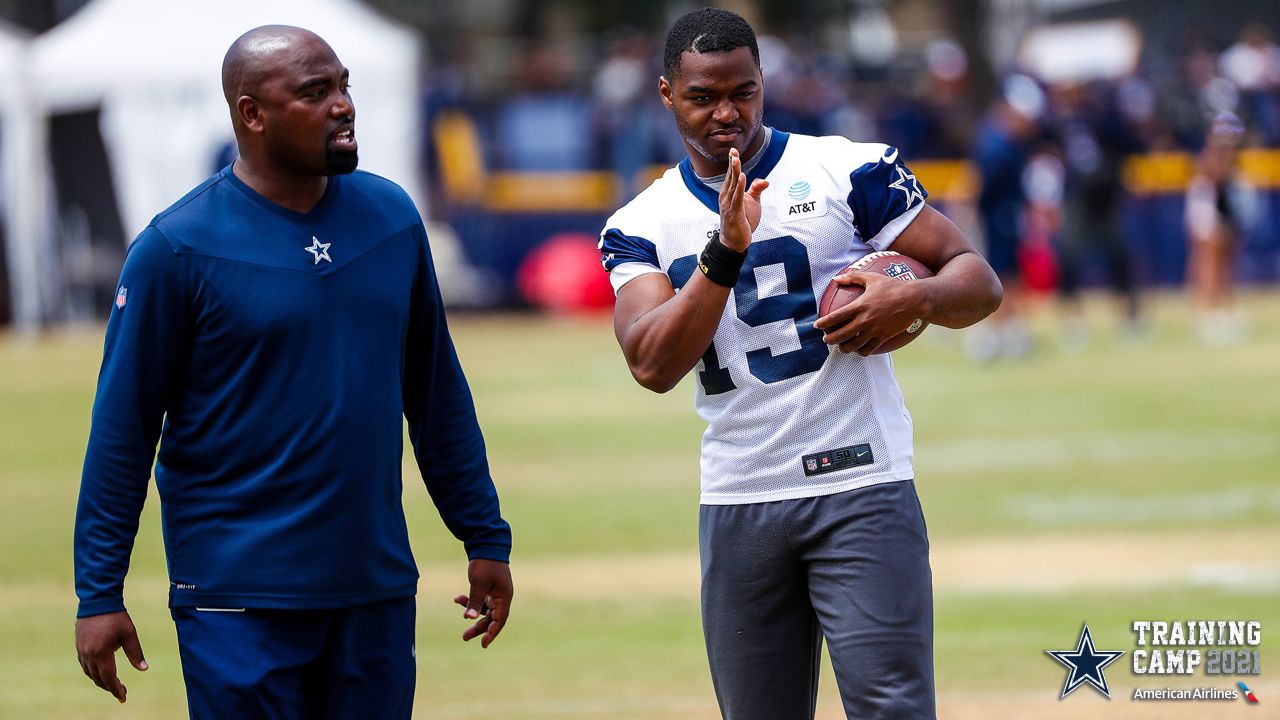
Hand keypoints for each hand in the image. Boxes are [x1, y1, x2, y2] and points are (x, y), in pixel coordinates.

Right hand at [75, 611, 147, 702]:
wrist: (97, 602)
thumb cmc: (116, 617)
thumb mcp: (129, 634)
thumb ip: (136, 653)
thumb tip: (144, 669)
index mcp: (101, 653)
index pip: (108, 678)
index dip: (116, 689)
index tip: (123, 697)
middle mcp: (89, 655)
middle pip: (98, 678)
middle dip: (110, 687)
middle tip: (122, 691)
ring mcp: (82, 651)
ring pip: (90, 673)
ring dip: (101, 680)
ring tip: (113, 683)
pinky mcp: (79, 646)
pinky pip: (85, 665)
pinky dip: (93, 671)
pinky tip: (101, 671)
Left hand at [452, 558, 512, 648]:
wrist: (486, 543)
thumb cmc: (485, 563)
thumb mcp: (478, 583)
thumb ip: (475, 601)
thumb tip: (469, 618)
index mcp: (504, 597)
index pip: (500, 620)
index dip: (492, 633)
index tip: (483, 644)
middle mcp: (502, 597)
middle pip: (492, 618)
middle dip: (479, 628)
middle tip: (464, 637)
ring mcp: (496, 593)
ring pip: (485, 611)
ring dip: (473, 616)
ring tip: (461, 622)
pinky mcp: (489, 588)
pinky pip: (480, 601)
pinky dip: (470, 602)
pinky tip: (457, 599)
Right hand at [718, 148, 769, 251]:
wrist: (734, 242)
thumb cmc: (742, 222)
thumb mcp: (752, 203)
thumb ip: (756, 190)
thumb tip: (765, 180)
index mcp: (729, 193)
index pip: (731, 175)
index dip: (732, 163)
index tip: (733, 151)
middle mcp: (726, 197)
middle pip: (730, 177)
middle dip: (732, 164)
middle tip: (733, 151)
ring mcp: (728, 205)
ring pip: (732, 185)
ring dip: (734, 172)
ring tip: (735, 160)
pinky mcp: (734, 213)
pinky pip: (737, 198)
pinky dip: (739, 187)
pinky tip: (741, 177)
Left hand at [813, 270, 929, 355]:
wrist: (915, 299)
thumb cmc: (893, 286)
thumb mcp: (872, 278)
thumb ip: (853, 277)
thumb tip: (836, 278)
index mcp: (860, 305)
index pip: (835, 317)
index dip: (823, 323)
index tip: (817, 326)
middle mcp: (865, 320)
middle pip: (840, 335)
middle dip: (829, 340)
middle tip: (826, 340)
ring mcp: (874, 330)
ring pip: (853, 346)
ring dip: (843, 348)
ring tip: (841, 347)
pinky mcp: (884, 337)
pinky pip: (868, 350)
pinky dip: (861, 352)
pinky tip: (858, 350)